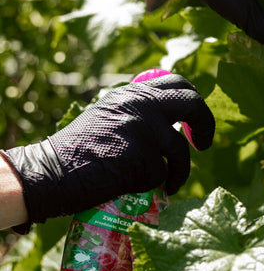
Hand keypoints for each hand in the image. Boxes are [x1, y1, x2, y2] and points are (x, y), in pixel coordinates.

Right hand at [1, 74, 214, 225]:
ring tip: (170, 184)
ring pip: (179, 151)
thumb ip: (140, 112)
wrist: (51, 172)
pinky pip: (161, 175)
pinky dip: (153, 185)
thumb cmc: (80, 148)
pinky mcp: (141, 159)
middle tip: (204, 144)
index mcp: (133, 93)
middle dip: (206, 125)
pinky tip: (133, 186)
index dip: (194, 100)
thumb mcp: (111, 116)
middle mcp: (141, 105)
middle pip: (192, 104)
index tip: (195, 120)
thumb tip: (176, 122)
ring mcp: (142, 131)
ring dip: (178, 172)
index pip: (178, 84)